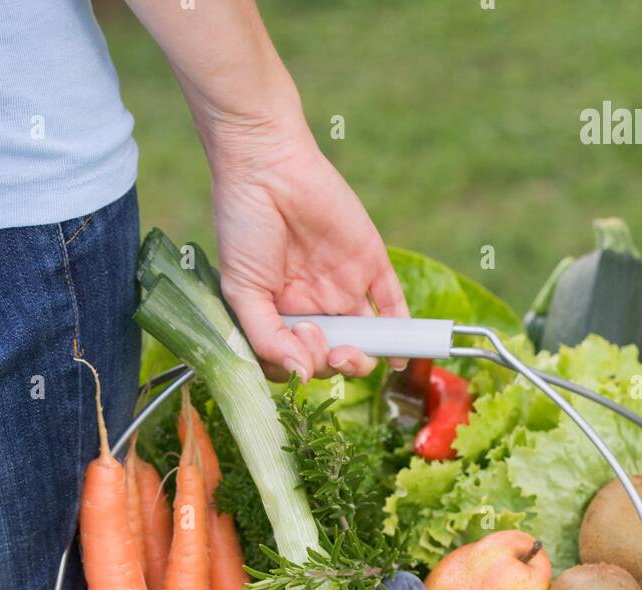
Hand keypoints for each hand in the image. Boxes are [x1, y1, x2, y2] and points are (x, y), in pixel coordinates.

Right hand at [211, 123, 407, 381]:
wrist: (265, 164)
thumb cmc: (242, 225)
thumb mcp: (241, 290)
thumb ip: (265, 337)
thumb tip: (298, 375)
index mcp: (282, 315)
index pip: (299, 361)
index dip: (300, 366)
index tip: (293, 343)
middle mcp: (315, 306)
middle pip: (335, 357)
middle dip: (330, 363)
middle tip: (316, 338)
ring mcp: (343, 287)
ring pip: (365, 339)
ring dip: (362, 358)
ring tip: (347, 350)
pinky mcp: (370, 263)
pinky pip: (391, 302)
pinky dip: (400, 331)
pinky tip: (400, 354)